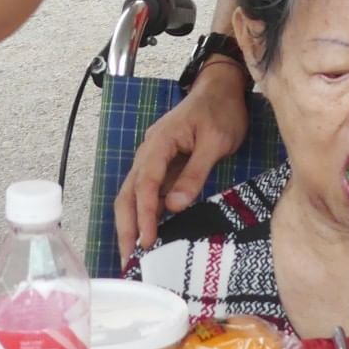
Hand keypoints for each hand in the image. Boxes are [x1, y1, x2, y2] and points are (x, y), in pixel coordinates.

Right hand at [114, 62, 249, 261]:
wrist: (222, 87)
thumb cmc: (222, 110)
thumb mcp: (216, 141)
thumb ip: (195, 172)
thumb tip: (174, 206)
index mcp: (159, 144)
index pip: (145, 185)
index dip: (144, 215)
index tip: (146, 242)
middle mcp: (149, 151)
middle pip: (129, 193)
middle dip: (126, 227)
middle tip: (128, 261)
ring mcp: (153, 157)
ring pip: (134, 193)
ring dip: (131, 222)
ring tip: (133, 254)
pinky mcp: (162, 162)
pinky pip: (148, 190)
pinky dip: (145, 211)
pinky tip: (148, 231)